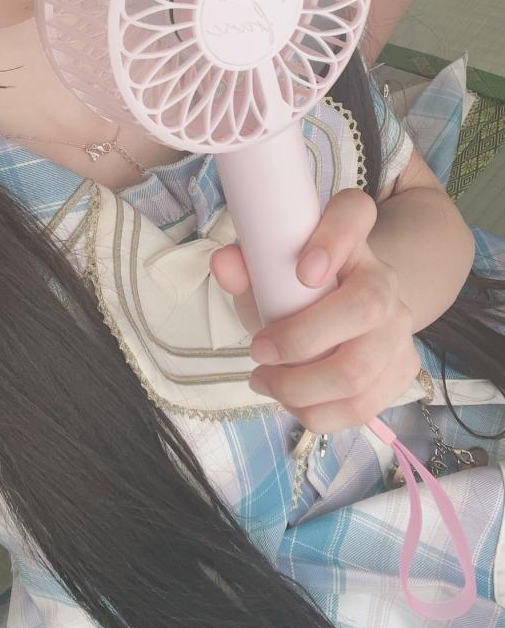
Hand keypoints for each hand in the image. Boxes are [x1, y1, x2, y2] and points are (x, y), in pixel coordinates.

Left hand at [210, 188, 421, 432]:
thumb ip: (245, 266)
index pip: (355, 214)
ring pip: (361, 369)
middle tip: (258, 352)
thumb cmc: (296, 289)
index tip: (302, 270)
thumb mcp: (267, 273)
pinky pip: (364, 405)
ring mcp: (400, 326)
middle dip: (300, 340)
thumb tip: (224, 264)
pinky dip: (318, 413)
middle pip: (365, 308)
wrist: (343, 313)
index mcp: (350, 240)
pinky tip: (293, 402)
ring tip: (265, 382)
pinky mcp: (403, 368)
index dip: (334, 238)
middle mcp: (385, 278)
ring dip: (301, 388)